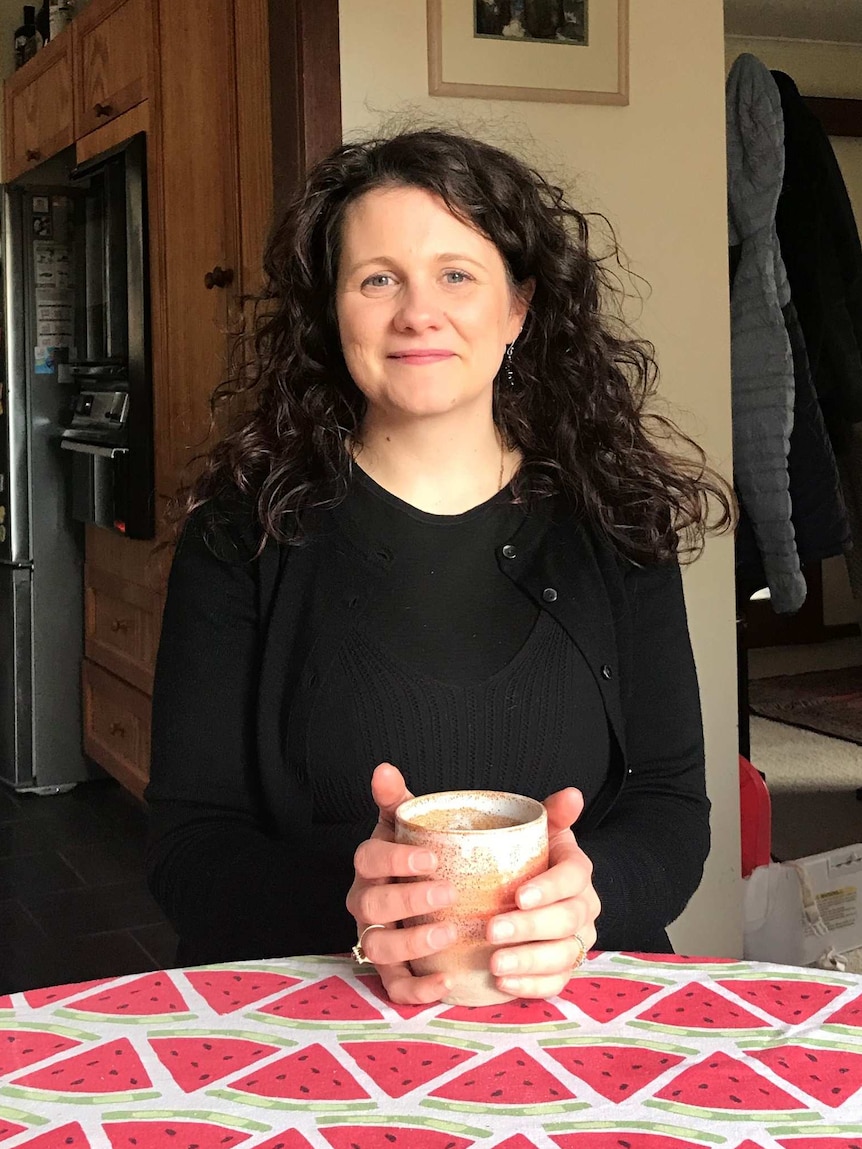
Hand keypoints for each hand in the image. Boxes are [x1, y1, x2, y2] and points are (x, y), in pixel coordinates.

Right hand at [345, 763, 457, 1005]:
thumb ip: (399, 799)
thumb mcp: (412, 824)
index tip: (432, 858)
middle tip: (448, 892)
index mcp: (372, 864)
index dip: (395, 859)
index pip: (369, 858)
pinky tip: (445, 985)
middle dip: (409, 900)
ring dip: (412, 943)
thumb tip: (384, 768)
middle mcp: (366, 902)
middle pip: (373, 904)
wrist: (430, 890)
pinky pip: (394, 987)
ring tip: (450, 933)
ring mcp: (375, 937)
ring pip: (378, 947)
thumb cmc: (422, 854)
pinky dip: (416, 991)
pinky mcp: (390, 970)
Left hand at [485, 787, 599, 998]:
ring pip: (563, 956)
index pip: (573, 878)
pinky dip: (531, 987)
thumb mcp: (540, 832)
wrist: (531, 892)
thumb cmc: (529, 859)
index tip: (518, 896)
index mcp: (577, 872)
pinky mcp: (563, 969)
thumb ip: (554, 814)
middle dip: (529, 928)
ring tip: (495, 964)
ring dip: (528, 962)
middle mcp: (584, 908)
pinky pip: (556, 984)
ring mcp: (576, 941)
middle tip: (492, 930)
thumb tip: (572, 795)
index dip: (549, 888)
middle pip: (566, 920)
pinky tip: (503, 984)